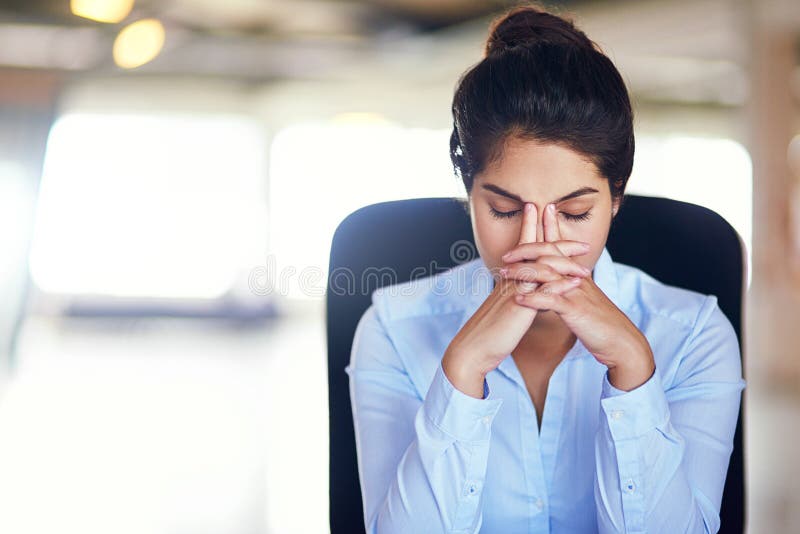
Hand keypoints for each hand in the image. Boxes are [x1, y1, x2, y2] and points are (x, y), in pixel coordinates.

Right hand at [442, 203, 592, 397]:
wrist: (472, 349)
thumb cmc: (489, 332)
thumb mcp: (505, 308)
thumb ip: (517, 296)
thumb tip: (528, 291)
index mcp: (508, 279)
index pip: (523, 248)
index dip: (531, 228)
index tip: (541, 211)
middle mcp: (511, 281)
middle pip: (534, 250)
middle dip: (553, 236)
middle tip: (570, 227)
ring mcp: (515, 292)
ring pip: (541, 268)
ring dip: (564, 259)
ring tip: (585, 254)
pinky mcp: (519, 308)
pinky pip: (542, 293)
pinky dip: (560, 285)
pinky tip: (575, 282)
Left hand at [502, 203, 655, 390]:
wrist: (620, 340)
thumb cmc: (599, 322)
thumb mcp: (583, 298)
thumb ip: (569, 286)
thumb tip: (555, 281)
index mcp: (577, 274)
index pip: (560, 245)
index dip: (550, 227)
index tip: (537, 210)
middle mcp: (576, 278)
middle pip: (550, 253)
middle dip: (526, 249)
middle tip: (506, 254)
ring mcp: (576, 292)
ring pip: (546, 273)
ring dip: (523, 271)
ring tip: (503, 273)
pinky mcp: (575, 310)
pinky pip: (551, 300)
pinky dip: (533, 298)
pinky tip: (518, 298)